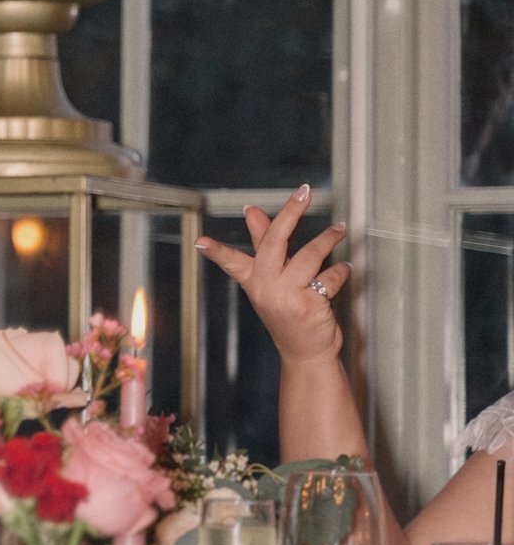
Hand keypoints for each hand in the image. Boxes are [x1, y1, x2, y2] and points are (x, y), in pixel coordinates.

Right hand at [195, 183, 347, 365]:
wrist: (306, 352)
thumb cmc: (288, 311)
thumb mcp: (271, 279)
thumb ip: (263, 242)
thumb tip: (251, 211)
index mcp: (254, 280)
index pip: (231, 261)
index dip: (216, 251)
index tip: (200, 242)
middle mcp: (267, 287)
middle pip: (276, 242)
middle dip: (291, 213)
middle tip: (304, 193)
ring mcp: (288, 296)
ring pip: (310, 256)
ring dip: (328, 239)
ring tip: (339, 229)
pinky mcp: (310, 305)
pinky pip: (330, 277)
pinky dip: (341, 270)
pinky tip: (344, 268)